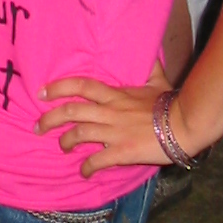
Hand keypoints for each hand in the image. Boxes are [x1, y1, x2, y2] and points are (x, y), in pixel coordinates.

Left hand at [35, 60, 173, 178]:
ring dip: (65, 142)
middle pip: (72, 111)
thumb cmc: (171, 103)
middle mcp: (110, 111)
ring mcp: (114, 132)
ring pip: (79, 134)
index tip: (42, 92)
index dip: (58, 88)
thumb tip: (150, 51)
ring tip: (61, 147)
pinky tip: (84, 172)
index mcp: (116, 94)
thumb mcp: (158, 80)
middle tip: (38, 126)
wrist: (185, 124)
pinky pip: (97, 160)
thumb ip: (150, 67)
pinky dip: (87, 167)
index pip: (81, 86)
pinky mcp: (122, 152)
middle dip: (50, 118)